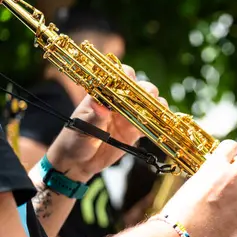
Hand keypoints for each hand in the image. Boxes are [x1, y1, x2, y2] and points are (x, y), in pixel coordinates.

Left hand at [45, 66, 166, 180]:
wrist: (78, 161)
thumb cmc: (74, 139)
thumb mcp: (82, 127)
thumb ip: (94, 116)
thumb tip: (100, 104)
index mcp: (104, 95)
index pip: (118, 77)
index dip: (127, 75)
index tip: (130, 82)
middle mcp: (119, 102)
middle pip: (140, 88)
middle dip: (147, 90)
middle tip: (148, 98)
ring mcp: (129, 116)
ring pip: (149, 104)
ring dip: (156, 105)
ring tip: (157, 112)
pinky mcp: (135, 131)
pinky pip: (151, 124)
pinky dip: (159, 123)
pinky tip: (162, 125)